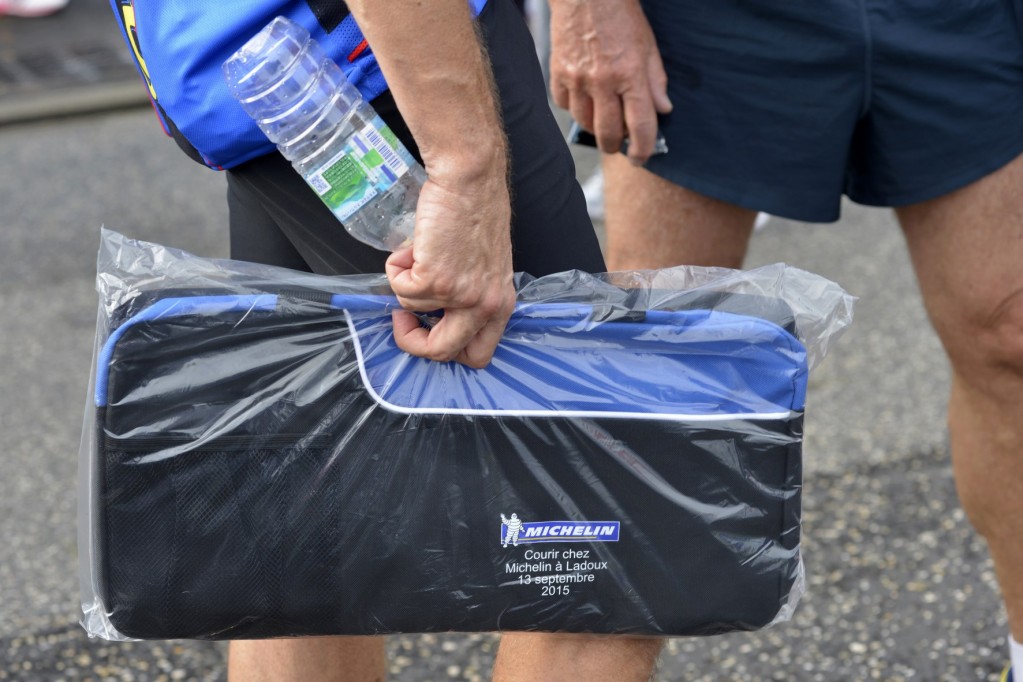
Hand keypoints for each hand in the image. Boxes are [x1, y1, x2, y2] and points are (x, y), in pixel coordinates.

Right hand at [385, 165, 515, 368]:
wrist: (469, 179)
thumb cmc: (475, 210)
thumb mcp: (484, 266)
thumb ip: (467, 294)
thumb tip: (431, 312)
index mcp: (500, 304)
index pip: (479, 354)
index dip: (447, 347)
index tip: (430, 326)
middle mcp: (485, 306)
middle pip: (444, 352)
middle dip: (414, 340)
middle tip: (402, 317)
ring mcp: (461, 296)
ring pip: (412, 308)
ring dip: (405, 280)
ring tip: (419, 251)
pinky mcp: (436, 280)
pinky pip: (400, 288)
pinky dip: (397, 267)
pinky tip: (414, 245)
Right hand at [549, 0, 672, 164]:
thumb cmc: (621, 16)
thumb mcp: (648, 46)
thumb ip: (656, 81)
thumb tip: (663, 110)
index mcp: (630, 74)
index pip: (640, 125)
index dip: (643, 148)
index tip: (641, 157)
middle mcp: (602, 81)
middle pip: (608, 133)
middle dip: (615, 146)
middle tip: (619, 146)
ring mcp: (577, 78)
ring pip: (584, 122)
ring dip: (595, 128)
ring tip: (603, 121)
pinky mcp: (558, 73)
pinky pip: (564, 106)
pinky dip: (575, 109)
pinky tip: (584, 101)